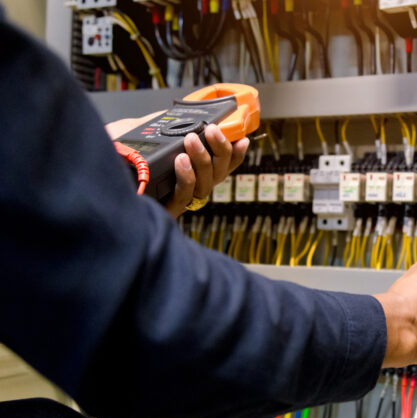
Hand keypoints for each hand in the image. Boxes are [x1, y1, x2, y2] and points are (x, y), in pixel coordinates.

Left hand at [106, 114, 249, 217]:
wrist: (83, 175)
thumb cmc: (109, 155)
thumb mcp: (137, 132)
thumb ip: (157, 125)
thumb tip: (175, 115)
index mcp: (185, 171)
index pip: (219, 165)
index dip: (234, 154)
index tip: (241, 139)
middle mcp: (184, 187)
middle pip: (217, 174)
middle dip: (220, 150)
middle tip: (213, 130)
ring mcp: (175, 200)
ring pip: (206, 185)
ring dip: (204, 160)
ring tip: (192, 140)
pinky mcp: (163, 212)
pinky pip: (184, 197)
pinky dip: (187, 178)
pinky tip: (180, 161)